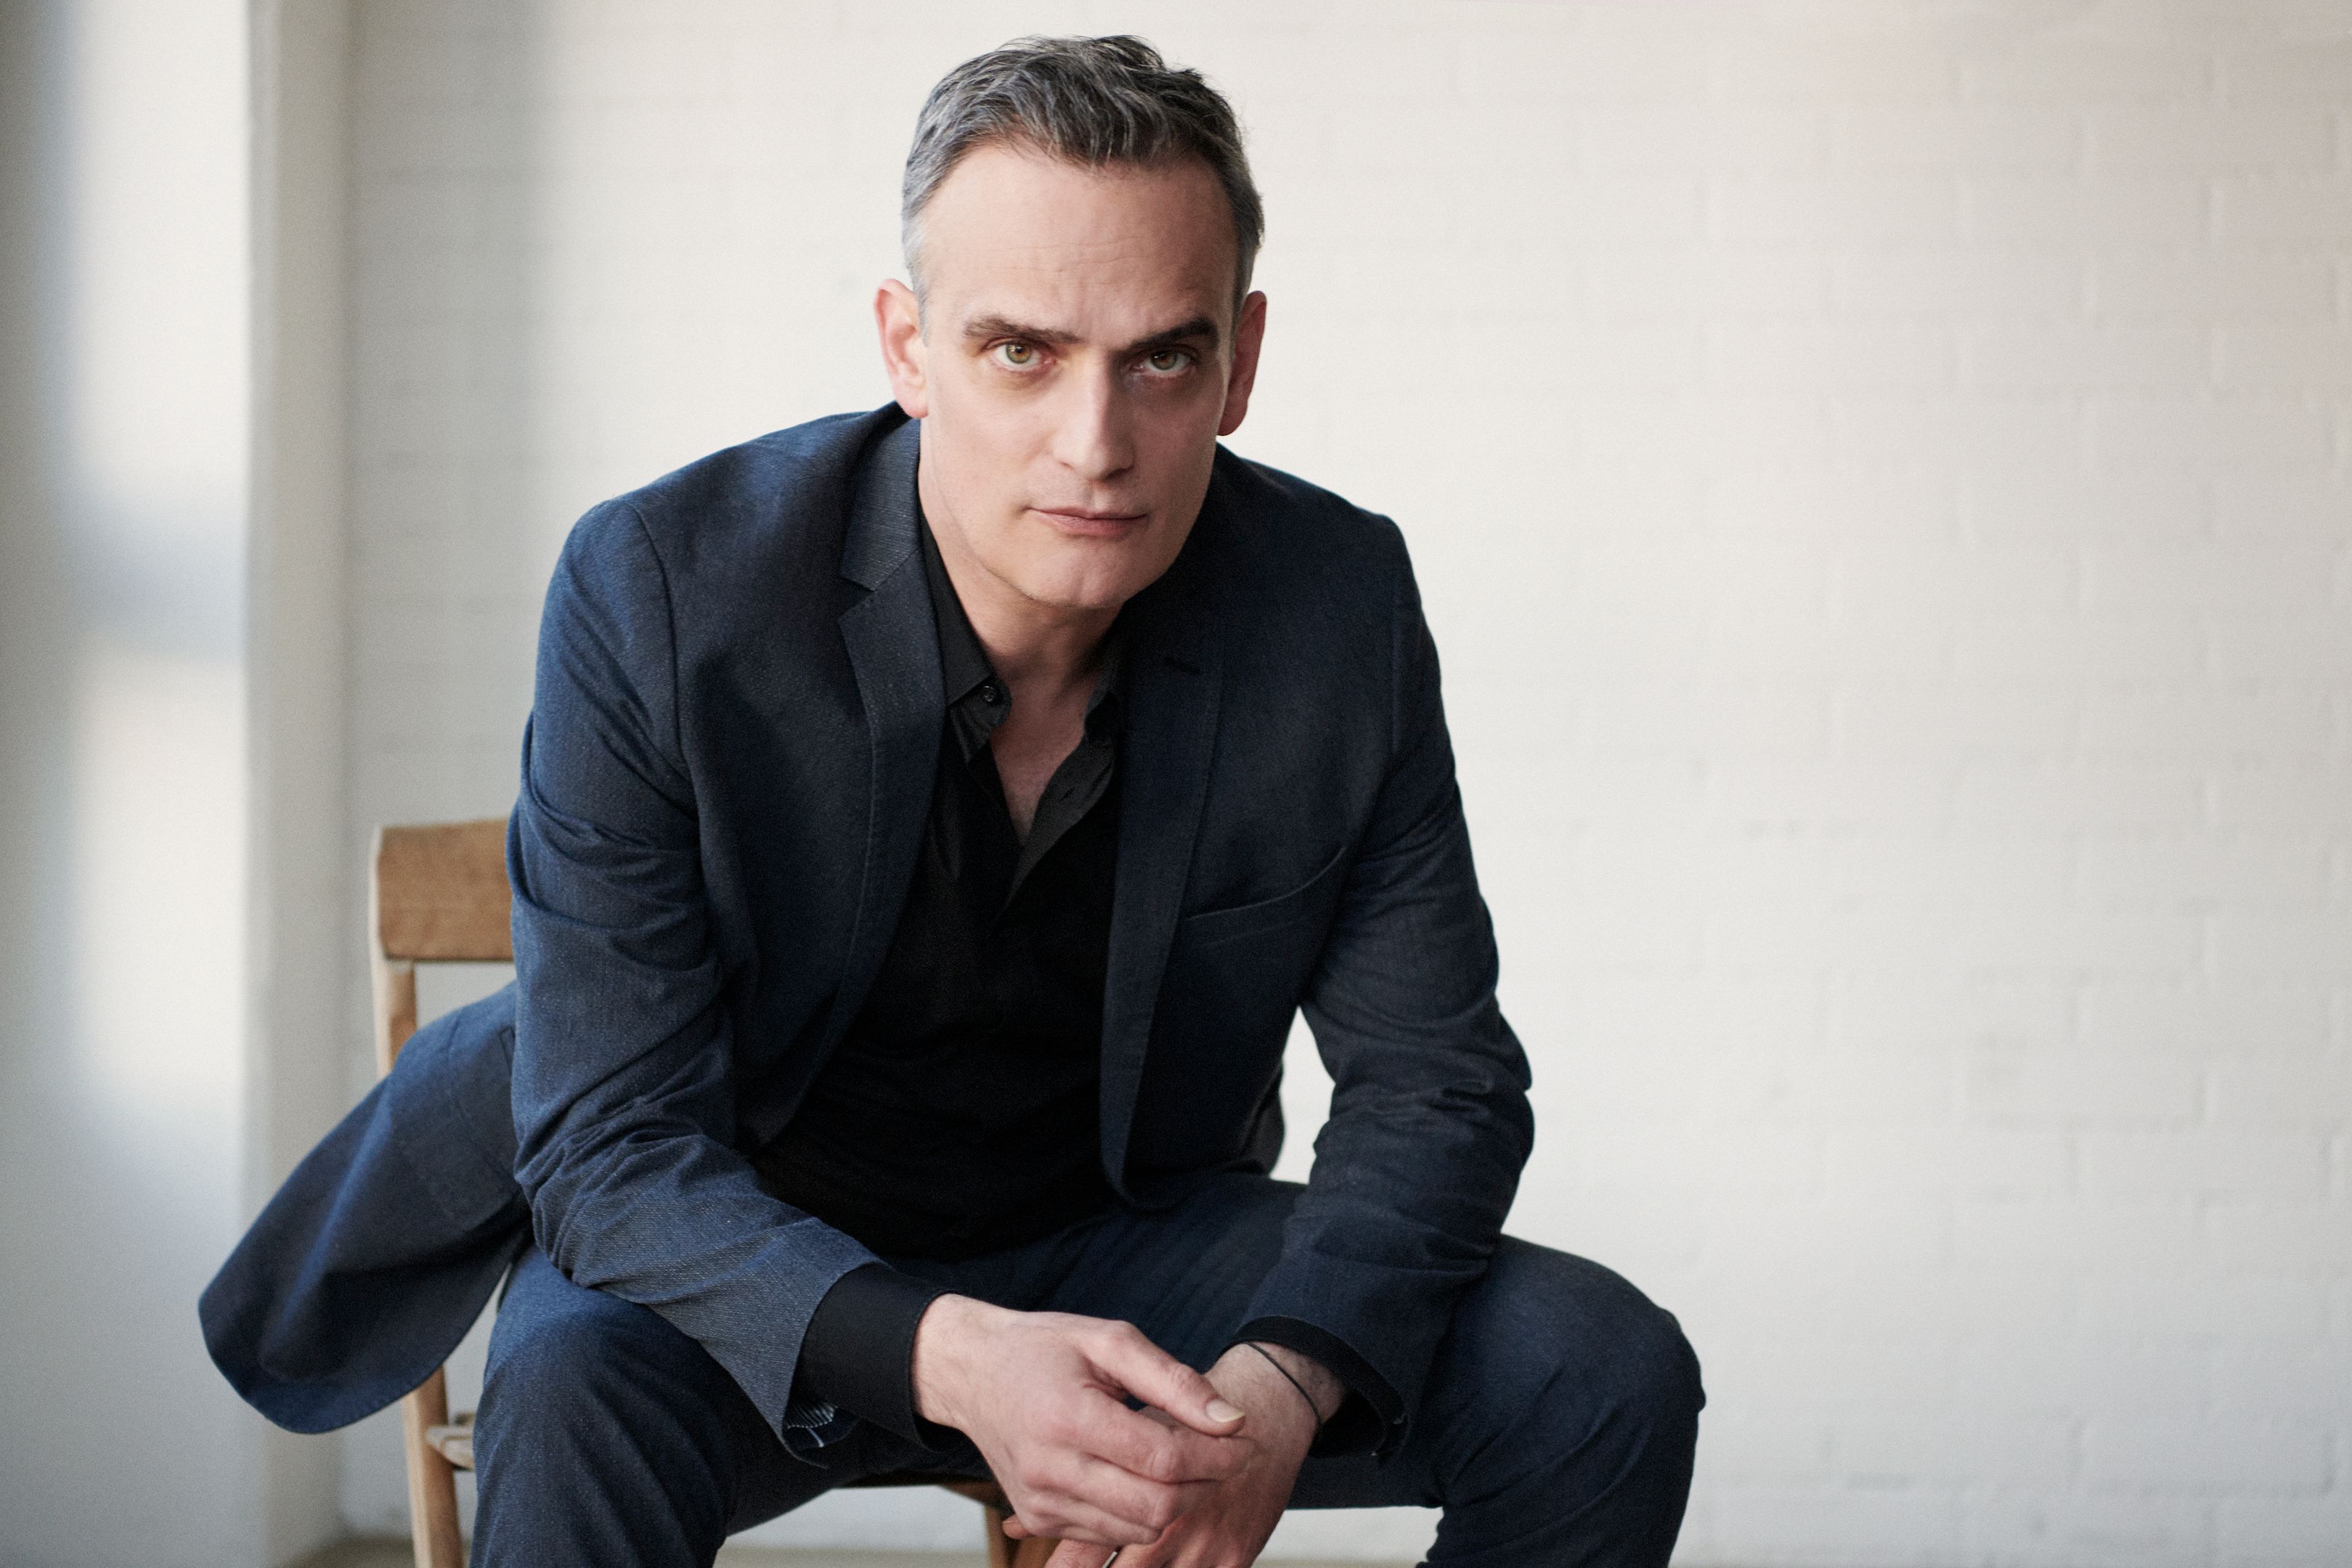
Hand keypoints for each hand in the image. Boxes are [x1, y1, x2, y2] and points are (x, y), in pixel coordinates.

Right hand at [910, 1295, 1254, 1548]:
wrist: (973, 1374)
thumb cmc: (1044, 1349)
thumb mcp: (1110, 1340)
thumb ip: (1174, 1381)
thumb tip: (1233, 1421)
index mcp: (1068, 1417)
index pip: (1163, 1459)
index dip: (1218, 1456)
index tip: (1246, 1439)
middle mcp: (1050, 1470)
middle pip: (1157, 1506)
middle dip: (1207, 1483)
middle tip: (1227, 1453)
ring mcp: (1042, 1503)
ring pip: (1140, 1529)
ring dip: (1179, 1501)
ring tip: (1188, 1460)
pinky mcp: (1039, 1520)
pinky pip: (1112, 1533)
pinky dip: (1143, 1512)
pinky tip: (1148, 1475)